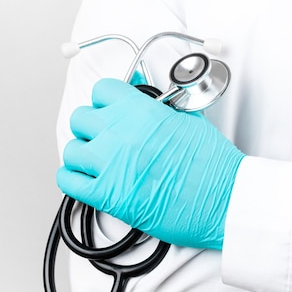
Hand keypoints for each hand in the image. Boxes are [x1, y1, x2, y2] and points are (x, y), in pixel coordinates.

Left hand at [56, 78, 244, 249]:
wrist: (222, 199)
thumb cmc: (211, 164)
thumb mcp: (187, 118)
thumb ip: (157, 105)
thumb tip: (139, 93)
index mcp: (140, 111)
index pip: (102, 91)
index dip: (106, 101)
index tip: (110, 109)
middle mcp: (120, 133)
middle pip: (80, 118)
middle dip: (91, 127)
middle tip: (104, 137)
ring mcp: (110, 164)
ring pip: (71, 149)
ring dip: (82, 154)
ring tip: (96, 161)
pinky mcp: (107, 195)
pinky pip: (68, 181)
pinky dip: (73, 179)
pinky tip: (86, 180)